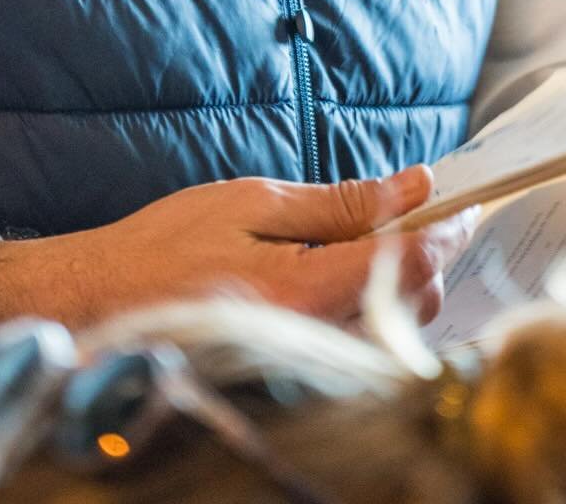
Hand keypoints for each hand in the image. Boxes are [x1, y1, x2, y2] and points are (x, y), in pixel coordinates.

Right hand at [0, 163, 477, 335]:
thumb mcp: (254, 200)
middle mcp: (314, 342)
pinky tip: (350, 279)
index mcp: (303, 290)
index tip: (464, 203)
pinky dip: (374, 311)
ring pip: (395, 332)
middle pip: (415, 305)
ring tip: (378, 242)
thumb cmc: (165, 248)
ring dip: (404, 285)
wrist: (101, 308)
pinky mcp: (297, 379)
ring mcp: (307, 369)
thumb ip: (342, 201)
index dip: (446, 229)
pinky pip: (363, 349)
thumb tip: (415, 185)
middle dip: (427, 256)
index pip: (409, 263)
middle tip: (417, 212)